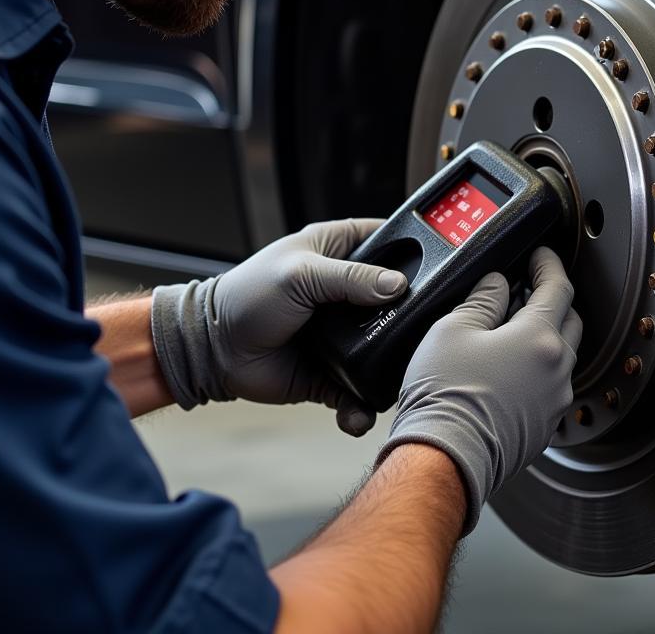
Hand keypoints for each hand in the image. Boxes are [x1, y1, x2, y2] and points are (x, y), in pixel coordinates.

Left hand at [150, 219, 406, 434]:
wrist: (212, 350)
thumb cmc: (246, 296)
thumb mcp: (301, 274)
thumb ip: (351, 278)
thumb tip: (396, 285)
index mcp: (341, 251)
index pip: (391, 242)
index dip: (416, 252)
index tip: (442, 267)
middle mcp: (349, 290)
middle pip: (398, 299)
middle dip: (413, 318)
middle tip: (427, 333)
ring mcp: (345, 331)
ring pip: (385, 346)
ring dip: (392, 365)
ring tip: (398, 380)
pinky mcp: (334, 370)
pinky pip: (359, 389)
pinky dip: (362, 404)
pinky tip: (359, 411)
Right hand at [376, 246, 580, 534]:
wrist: (443, 459)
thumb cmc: (445, 397)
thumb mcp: (453, 329)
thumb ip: (483, 299)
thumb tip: (498, 284)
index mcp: (540, 339)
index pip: (559, 287)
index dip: (549, 264)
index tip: (540, 254)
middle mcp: (558, 371)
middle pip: (570, 320)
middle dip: (552, 299)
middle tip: (527, 287)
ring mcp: (554, 403)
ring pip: (562, 356)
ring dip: (545, 336)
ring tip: (511, 329)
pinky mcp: (543, 427)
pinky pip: (550, 386)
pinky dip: (537, 368)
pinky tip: (508, 368)